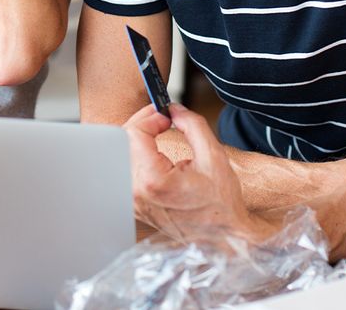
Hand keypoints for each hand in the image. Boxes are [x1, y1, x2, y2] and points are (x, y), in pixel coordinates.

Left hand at [125, 103, 275, 242]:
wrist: (223, 235)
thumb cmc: (221, 202)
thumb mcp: (213, 156)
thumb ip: (192, 125)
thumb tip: (175, 110)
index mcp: (153, 180)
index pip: (133, 134)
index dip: (149, 116)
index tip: (166, 114)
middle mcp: (136, 192)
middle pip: (123, 142)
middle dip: (142, 123)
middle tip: (162, 116)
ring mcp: (133, 201)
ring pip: (121, 155)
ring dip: (138, 137)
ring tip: (158, 129)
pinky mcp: (135, 204)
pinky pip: (126, 170)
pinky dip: (136, 153)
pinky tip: (152, 148)